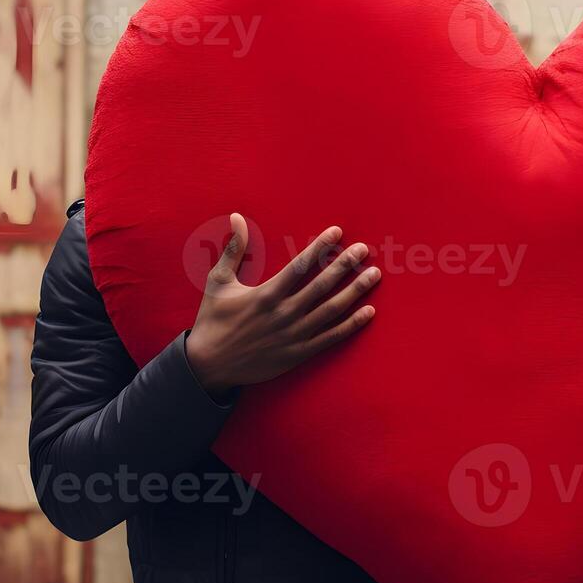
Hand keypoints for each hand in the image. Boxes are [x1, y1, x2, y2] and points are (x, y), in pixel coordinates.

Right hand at [185, 214, 378, 395]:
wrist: (209, 365)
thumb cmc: (213, 319)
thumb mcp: (218, 282)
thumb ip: (233, 249)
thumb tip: (237, 217)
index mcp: (266, 294)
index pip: (300, 266)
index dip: (320, 248)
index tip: (338, 233)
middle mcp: (284, 314)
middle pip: (322, 285)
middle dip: (345, 265)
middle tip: (364, 250)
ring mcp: (294, 335)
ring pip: (331, 310)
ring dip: (355, 292)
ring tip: (374, 275)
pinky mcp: (299, 354)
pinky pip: (331, 338)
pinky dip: (351, 325)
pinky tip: (369, 312)